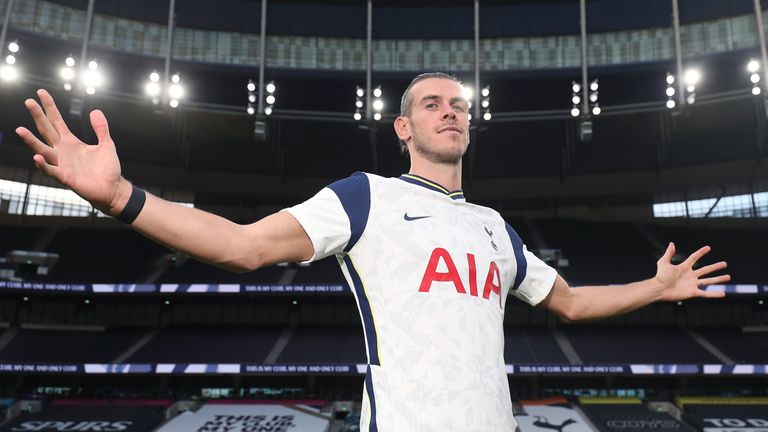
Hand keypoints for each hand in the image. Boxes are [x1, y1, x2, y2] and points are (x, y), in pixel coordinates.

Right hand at [15, 89, 125, 213]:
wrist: (113, 189)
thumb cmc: (108, 169)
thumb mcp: (107, 144)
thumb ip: (101, 128)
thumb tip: (95, 110)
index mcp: (71, 142)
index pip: (56, 121)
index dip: (49, 107)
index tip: (40, 92)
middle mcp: (62, 151)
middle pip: (46, 131)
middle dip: (38, 117)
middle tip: (28, 102)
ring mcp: (62, 164)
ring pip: (42, 150)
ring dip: (31, 141)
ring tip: (20, 130)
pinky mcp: (66, 177)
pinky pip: (51, 171)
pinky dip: (43, 165)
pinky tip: (37, 157)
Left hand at [655, 242, 729, 300]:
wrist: (659, 289)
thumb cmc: (660, 276)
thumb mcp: (663, 263)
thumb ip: (668, 253)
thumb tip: (672, 243)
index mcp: (684, 267)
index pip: (694, 258)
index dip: (701, 253)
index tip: (708, 248)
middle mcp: (690, 275)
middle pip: (705, 270)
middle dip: (715, 267)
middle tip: (725, 263)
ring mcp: (692, 284)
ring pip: (708, 281)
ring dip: (718, 279)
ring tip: (728, 276)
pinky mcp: (692, 292)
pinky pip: (706, 293)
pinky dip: (714, 294)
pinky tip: (723, 294)